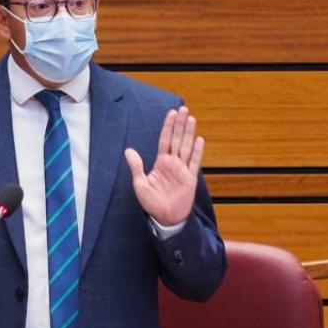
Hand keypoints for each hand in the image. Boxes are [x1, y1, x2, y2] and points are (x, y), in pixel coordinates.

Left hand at [124, 106, 203, 227]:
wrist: (165, 218)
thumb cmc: (152, 203)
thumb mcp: (140, 183)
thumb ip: (136, 166)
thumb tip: (128, 150)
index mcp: (161, 163)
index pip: (165, 140)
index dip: (168, 127)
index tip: (171, 113)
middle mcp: (173, 164)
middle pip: (177, 139)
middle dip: (180, 124)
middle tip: (183, 109)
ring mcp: (182, 170)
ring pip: (187, 147)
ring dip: (189, 133)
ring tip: (191, 119)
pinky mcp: (190, 179)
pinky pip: (194, 162)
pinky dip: (197, 151)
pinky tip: (199, 139)